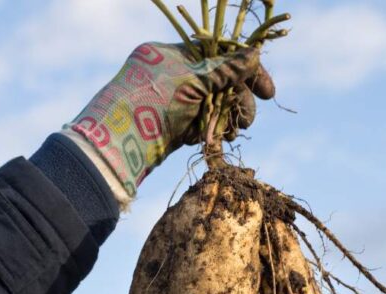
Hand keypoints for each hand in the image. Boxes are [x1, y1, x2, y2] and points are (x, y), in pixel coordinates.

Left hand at [64, 42, 274, 204]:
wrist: (118, 147)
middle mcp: (171, 74)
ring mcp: (171, 101)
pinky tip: (215, 141)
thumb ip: (224, 70)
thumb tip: (255, 54)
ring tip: (232, 134)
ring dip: (227, 119)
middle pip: (219, 82)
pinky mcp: (170, 125)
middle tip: (247, 121)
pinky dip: (211, 131)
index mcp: (171, 54)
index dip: (245, 71)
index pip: (218, 54)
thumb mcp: (193, 83)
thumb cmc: (152, 104)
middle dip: (237, 101)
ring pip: (212, 105)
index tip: (267, 91)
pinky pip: (201, 124)